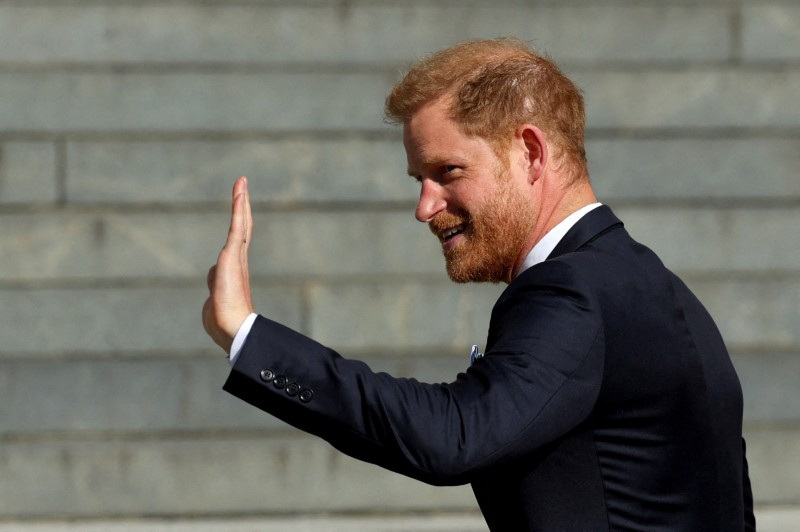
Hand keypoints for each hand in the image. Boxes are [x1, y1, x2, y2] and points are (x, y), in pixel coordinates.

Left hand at [203, 176, 254, 352]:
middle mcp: (239, 260)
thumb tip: (213, 276)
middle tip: (242, 186)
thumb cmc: (224, 320)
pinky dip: (239, 206)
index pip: (238, 240)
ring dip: (241, 200)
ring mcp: (237, 256)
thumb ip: (214, 283)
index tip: (241, 207)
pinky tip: (240, 190)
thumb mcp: (214, 298)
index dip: (241, 222)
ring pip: (241, 222)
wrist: (232, 327)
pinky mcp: (233, 254)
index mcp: (236, 269)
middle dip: (243, 206)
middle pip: (243, 226)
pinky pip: (237, 225)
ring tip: (241, 183)